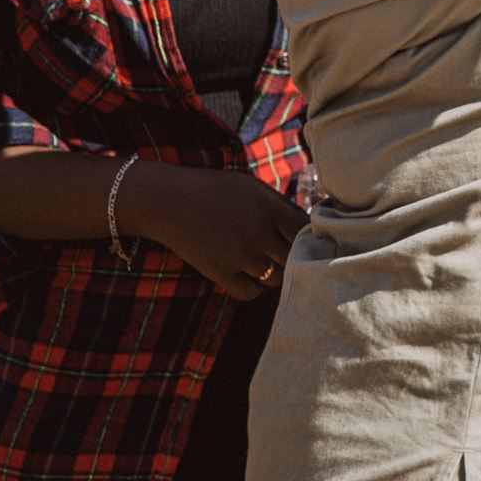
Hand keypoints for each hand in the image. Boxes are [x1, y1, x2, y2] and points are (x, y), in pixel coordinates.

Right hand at [121, 162, 307, 298]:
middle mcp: (257, 235)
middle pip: (294, 258)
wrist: (169, 201)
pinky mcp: (219, 273)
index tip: (309, 237)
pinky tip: (253, 275)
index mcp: (270, 210)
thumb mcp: (254, 188)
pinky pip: (251, 293)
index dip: (311, 236)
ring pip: (276, 279)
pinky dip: (256, 288)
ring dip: (276, 272)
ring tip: (269, 261)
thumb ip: (282, 207)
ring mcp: (238, 257)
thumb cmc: (217, 190)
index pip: (307, 233)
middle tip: (288, 252)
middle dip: (295, 255)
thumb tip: (311, 226)